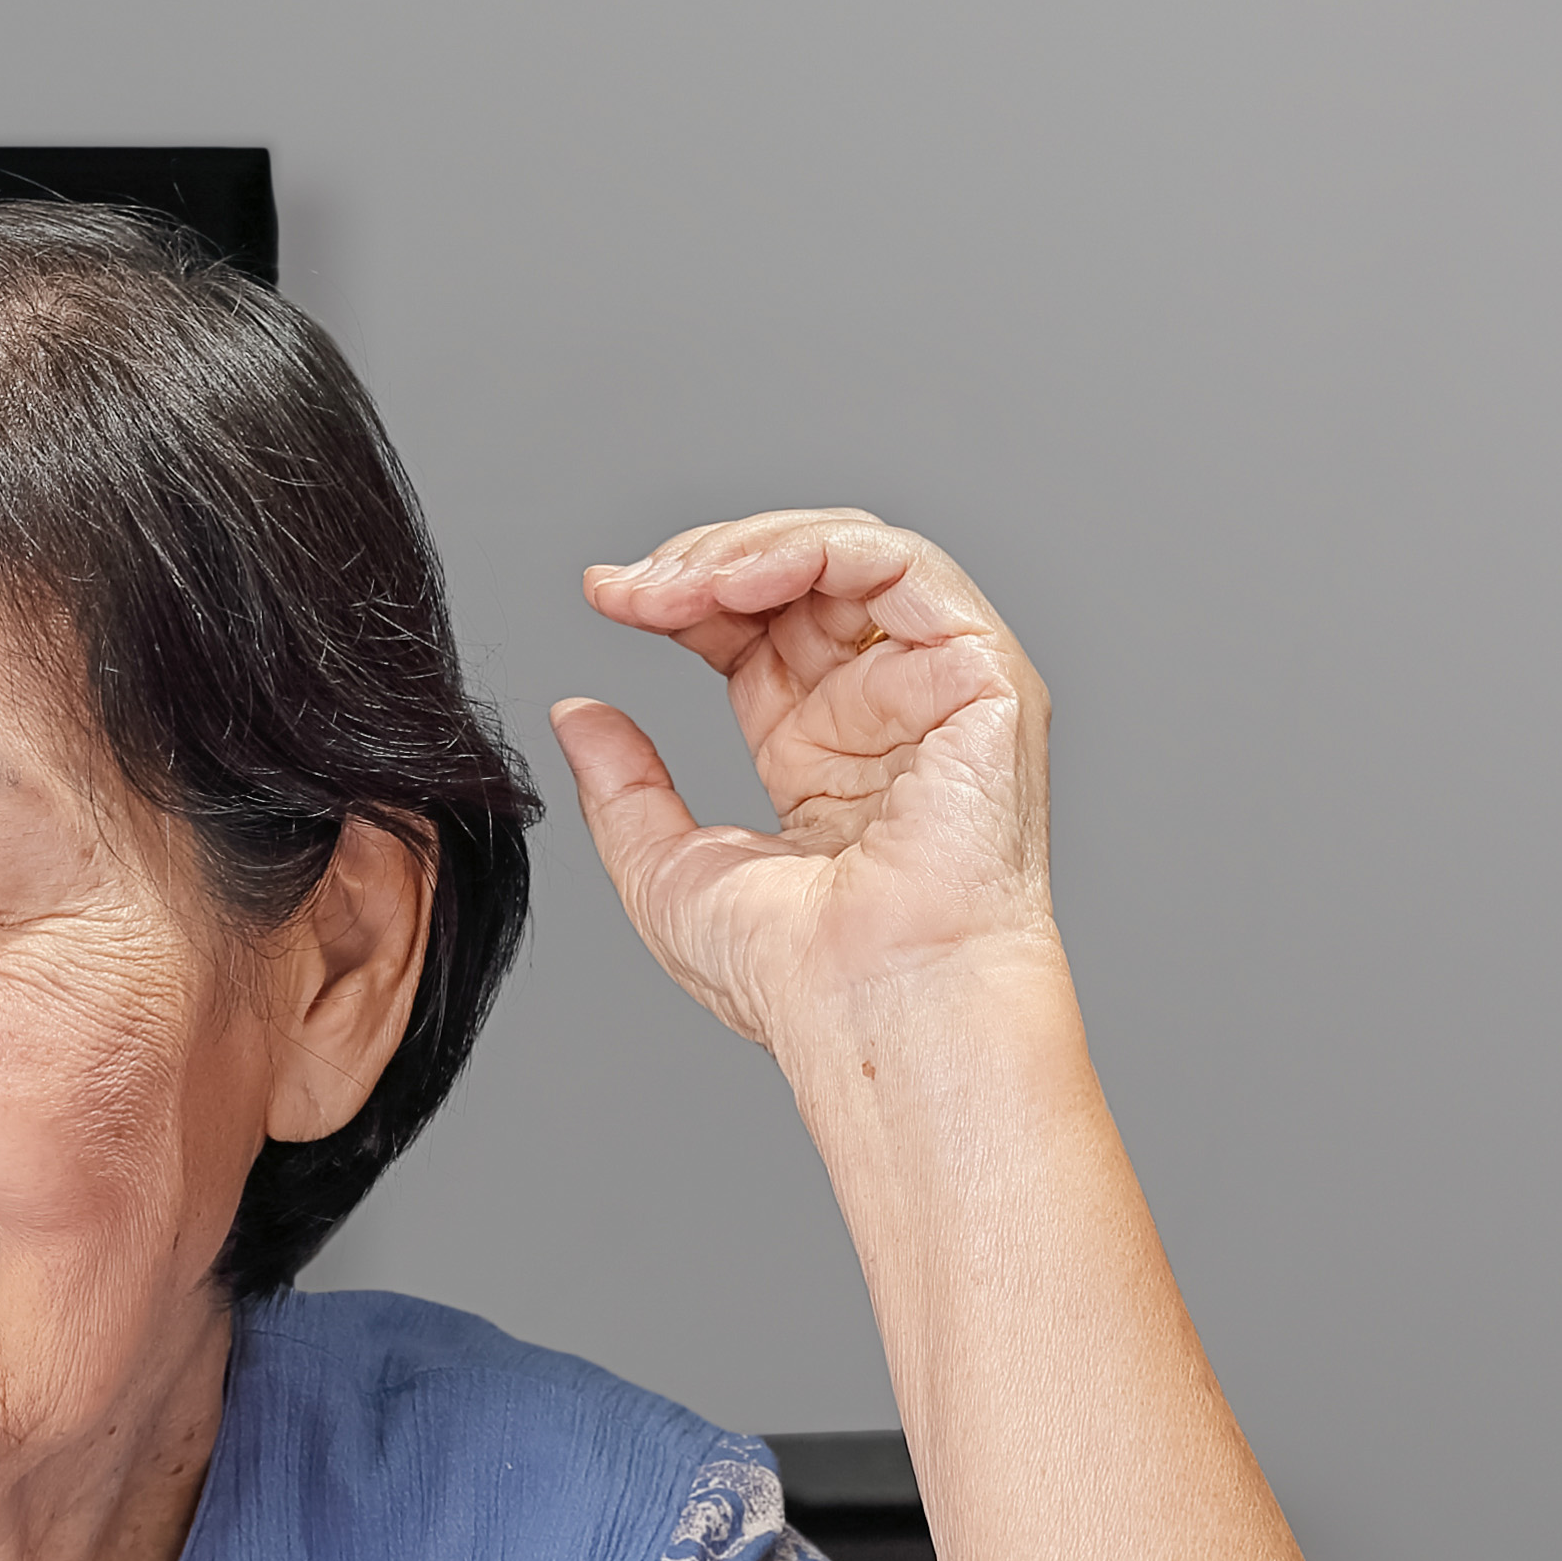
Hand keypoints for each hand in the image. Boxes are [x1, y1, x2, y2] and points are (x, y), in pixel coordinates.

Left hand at [557, 509, 1056, 1061]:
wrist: (872, 1011)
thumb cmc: (794, 977)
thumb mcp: (667, 868)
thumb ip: (622, 785)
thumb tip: (577, 713)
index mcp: (822, 751)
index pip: (753, 632)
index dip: (682, 598)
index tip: (604, 598)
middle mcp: (884, 711)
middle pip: (797, 582)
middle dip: (703, 564)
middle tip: (628, 587)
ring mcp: (940, 688)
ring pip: (850, 557)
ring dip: (750, 549)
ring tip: (676, 583)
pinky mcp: (984, 677)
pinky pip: (902, 568)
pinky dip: (815, 552)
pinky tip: (738, 582)